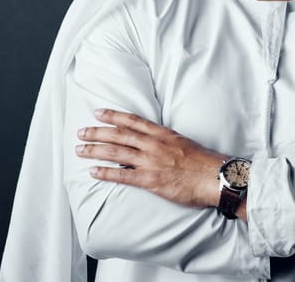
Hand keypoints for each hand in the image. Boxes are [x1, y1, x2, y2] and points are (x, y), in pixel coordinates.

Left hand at [74, 108, 226, 207]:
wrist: (215, 177)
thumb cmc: (203, 162)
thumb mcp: (184, 142)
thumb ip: (166, 140)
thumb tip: (154, 140)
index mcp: (163, 134)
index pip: (132, 121)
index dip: (113, 116)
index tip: (98, 113)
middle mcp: (154, 145)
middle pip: (119, 135)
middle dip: (97, 133)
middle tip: (81, 132)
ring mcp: (151, 162)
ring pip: (116, 153)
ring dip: (95, 150)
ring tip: (80, 150)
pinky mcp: (150, 180)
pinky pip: (122, 176)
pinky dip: (106, 173)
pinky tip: (93, 172)